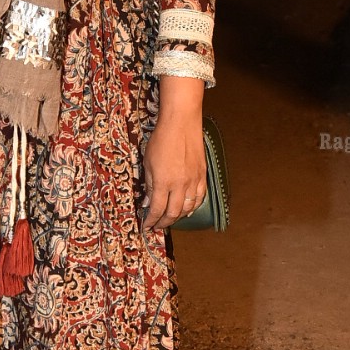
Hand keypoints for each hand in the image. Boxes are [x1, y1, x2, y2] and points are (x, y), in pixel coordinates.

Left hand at [142, 92, 206, 231]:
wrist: (181, 123)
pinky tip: (188, 209)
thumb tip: (147, 202)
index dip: (151, 221)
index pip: (157, 209)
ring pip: (188, 208)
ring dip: (179, 216)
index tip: (146, 226)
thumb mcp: (147, 162)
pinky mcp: (202, 175)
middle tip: (158, 226)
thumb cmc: (161, 140)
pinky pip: (199, 197)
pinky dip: (193, 207)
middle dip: (164, 222)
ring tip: (170, 219)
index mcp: (163, 182)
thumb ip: (148, 184)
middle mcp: (180, 185)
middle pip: (174, 213)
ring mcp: (193, 181)